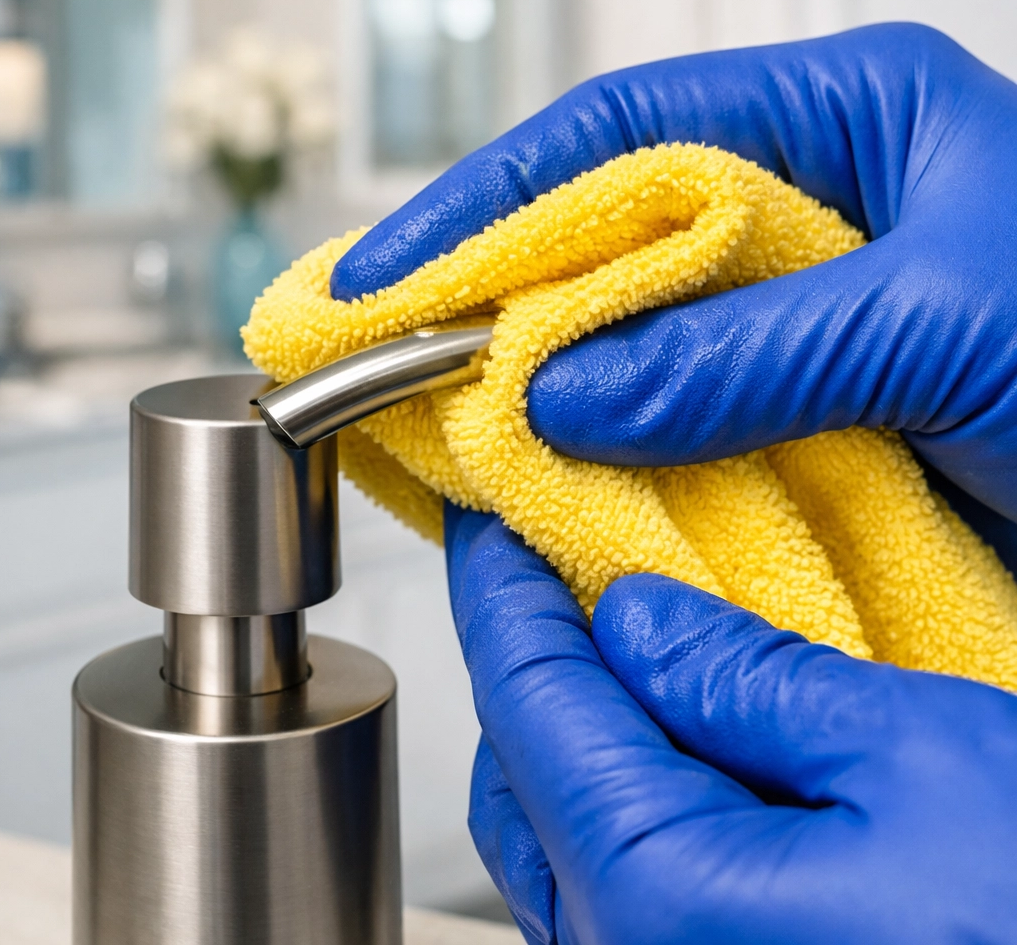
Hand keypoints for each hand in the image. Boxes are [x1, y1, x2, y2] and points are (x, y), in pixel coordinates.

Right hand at [333, 23, 1016, 553]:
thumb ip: (751, 350)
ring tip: (437, 421)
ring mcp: (793, 319)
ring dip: (540, 387)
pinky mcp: (799, 412)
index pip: (622, 136)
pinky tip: (549, 480)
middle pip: (605, 237)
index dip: (489, 202)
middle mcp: (805, 214)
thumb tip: (566, 391)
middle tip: (384, 352)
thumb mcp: (950, 324)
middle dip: (491, 297)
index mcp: (847, 123)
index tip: (392, 272)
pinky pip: (675, 425)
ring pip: (629, 341)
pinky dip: (609, 458)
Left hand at [446, 503, 1016, 944]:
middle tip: (563, 564)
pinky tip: (682, 743)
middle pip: (517, 762)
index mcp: (656, 890)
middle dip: (532, 651)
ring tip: (629, 642)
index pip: (525, 692)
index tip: (489, 514)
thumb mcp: (917, 764)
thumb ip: (752, 682)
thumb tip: (634, 617)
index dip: (500, 585)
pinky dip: (617, 785)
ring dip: (575, 720)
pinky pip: (607, 874)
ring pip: (555, 822)